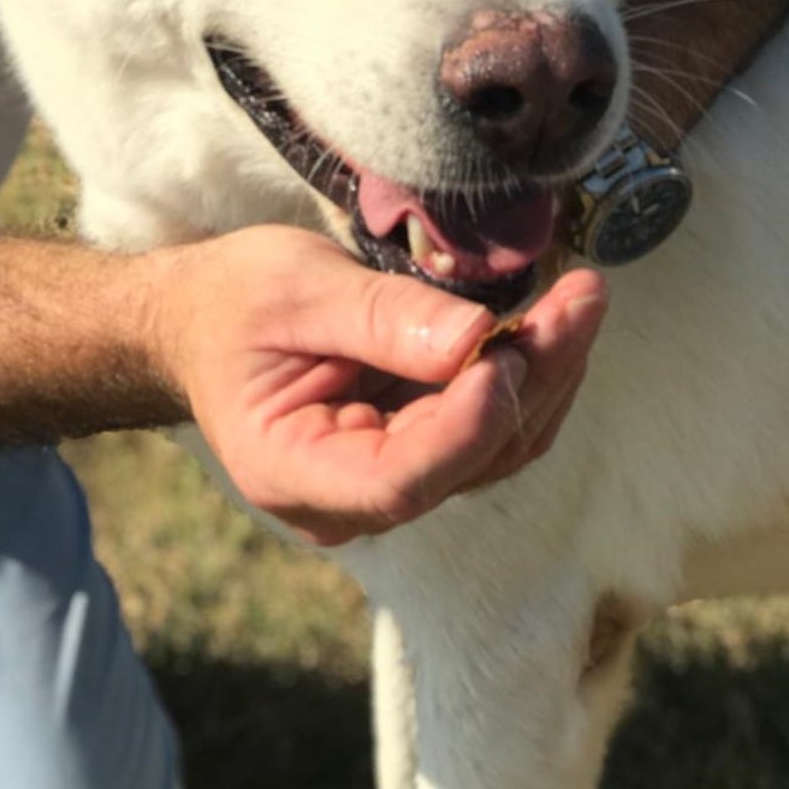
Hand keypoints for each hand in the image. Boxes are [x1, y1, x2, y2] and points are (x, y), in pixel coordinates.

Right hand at [156, 226, 607, 544]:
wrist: (205, 320)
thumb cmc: (234, 301)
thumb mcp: (294, 289)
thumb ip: (380, 317)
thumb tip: (477, 339)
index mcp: (292, 471)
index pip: (398, 480)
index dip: (466, 426)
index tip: (510, 353)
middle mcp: (348, 500)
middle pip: (464, 466)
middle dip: (534, 380)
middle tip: (581, 298)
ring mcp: (388, 482)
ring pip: (494, 451)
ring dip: (549, 375)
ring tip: (582, 298)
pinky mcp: (419, 451)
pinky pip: (489, 429)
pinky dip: (529, 375)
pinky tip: (555, 320)